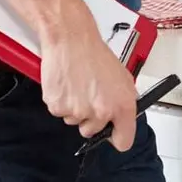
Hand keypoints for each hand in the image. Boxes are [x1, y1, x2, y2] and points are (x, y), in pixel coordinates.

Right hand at [39, 2, 137, 151]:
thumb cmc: (96, 55)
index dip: (118, 137)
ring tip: (79, 84)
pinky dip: (62, 101)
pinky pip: (60, 112)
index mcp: (122, 105)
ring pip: (75, 121)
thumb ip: (123, 100)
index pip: (124, 140)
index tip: (114, 134)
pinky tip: (67, 84)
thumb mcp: (122, 77)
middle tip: (90, 95)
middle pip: (93, 132)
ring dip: (76, 107)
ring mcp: (78, 112)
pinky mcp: (58, 108)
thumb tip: (122, 115)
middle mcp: (101, 112)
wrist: (72, 41)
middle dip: (91, 118)